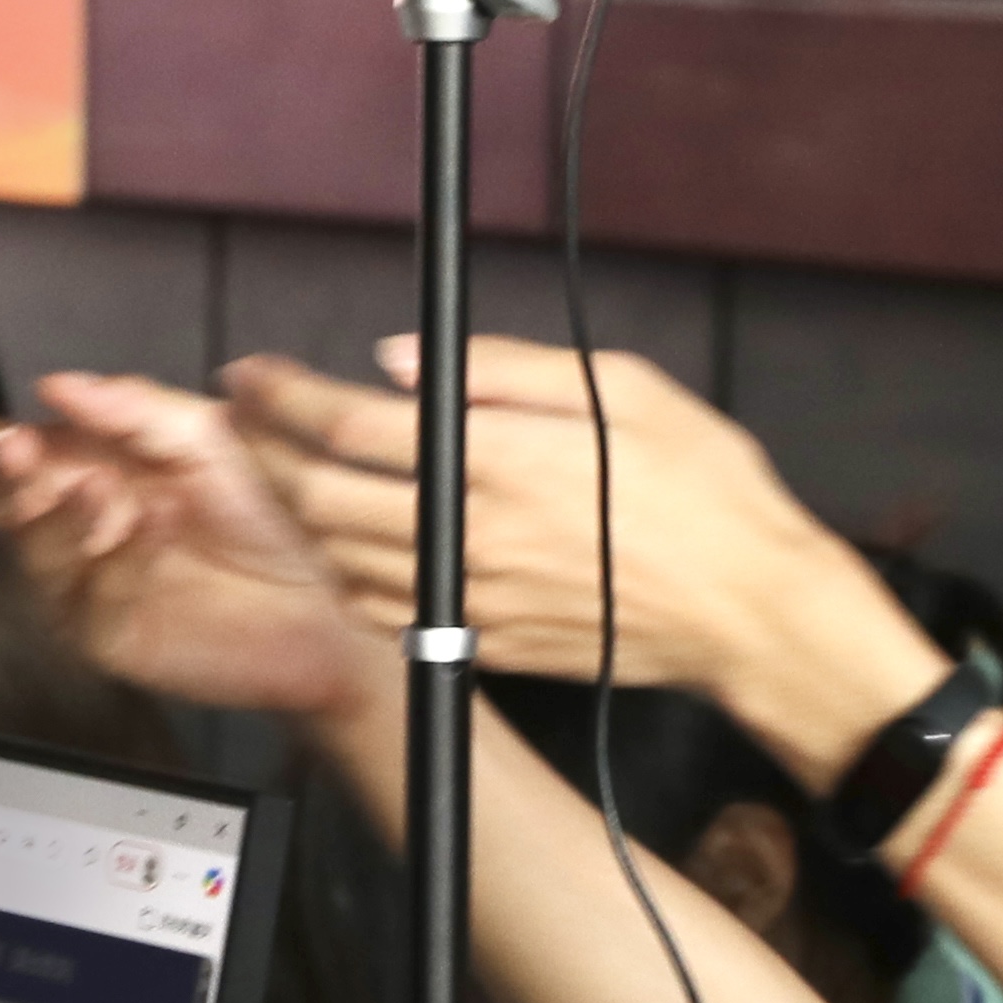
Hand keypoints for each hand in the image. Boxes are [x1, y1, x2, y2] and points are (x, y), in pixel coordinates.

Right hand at [0, 379, 397, 726]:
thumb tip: (55, 387)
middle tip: (3, 451)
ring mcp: (85, 580)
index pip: (5, 445)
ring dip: (55, 513)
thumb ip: (134, 408)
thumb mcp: (212, 435)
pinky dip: (114, 560)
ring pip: (32, 546)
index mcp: (90, 464)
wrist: (330, 598)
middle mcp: (76, 521)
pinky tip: (151, 534)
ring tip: (99, 488)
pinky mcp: (107, 633)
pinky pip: (86, 597)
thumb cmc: (275, 512)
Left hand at [225, 340, 935, 781]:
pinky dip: (349, 576)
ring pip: (343, 561)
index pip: (350, 425)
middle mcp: (472, 532)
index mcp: (498, 458)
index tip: (254, 377)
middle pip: (322, 498)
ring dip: (299, 517)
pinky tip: (351, 545)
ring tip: (285, 475)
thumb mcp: (621, 386)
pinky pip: (387, 613)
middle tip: (250, 422)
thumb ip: (502, 367)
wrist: (752, 608)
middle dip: (268, 454)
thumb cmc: (706, 488)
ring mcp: (474, 597)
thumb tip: (401, 360)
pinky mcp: (487, 642)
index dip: (284, 397)